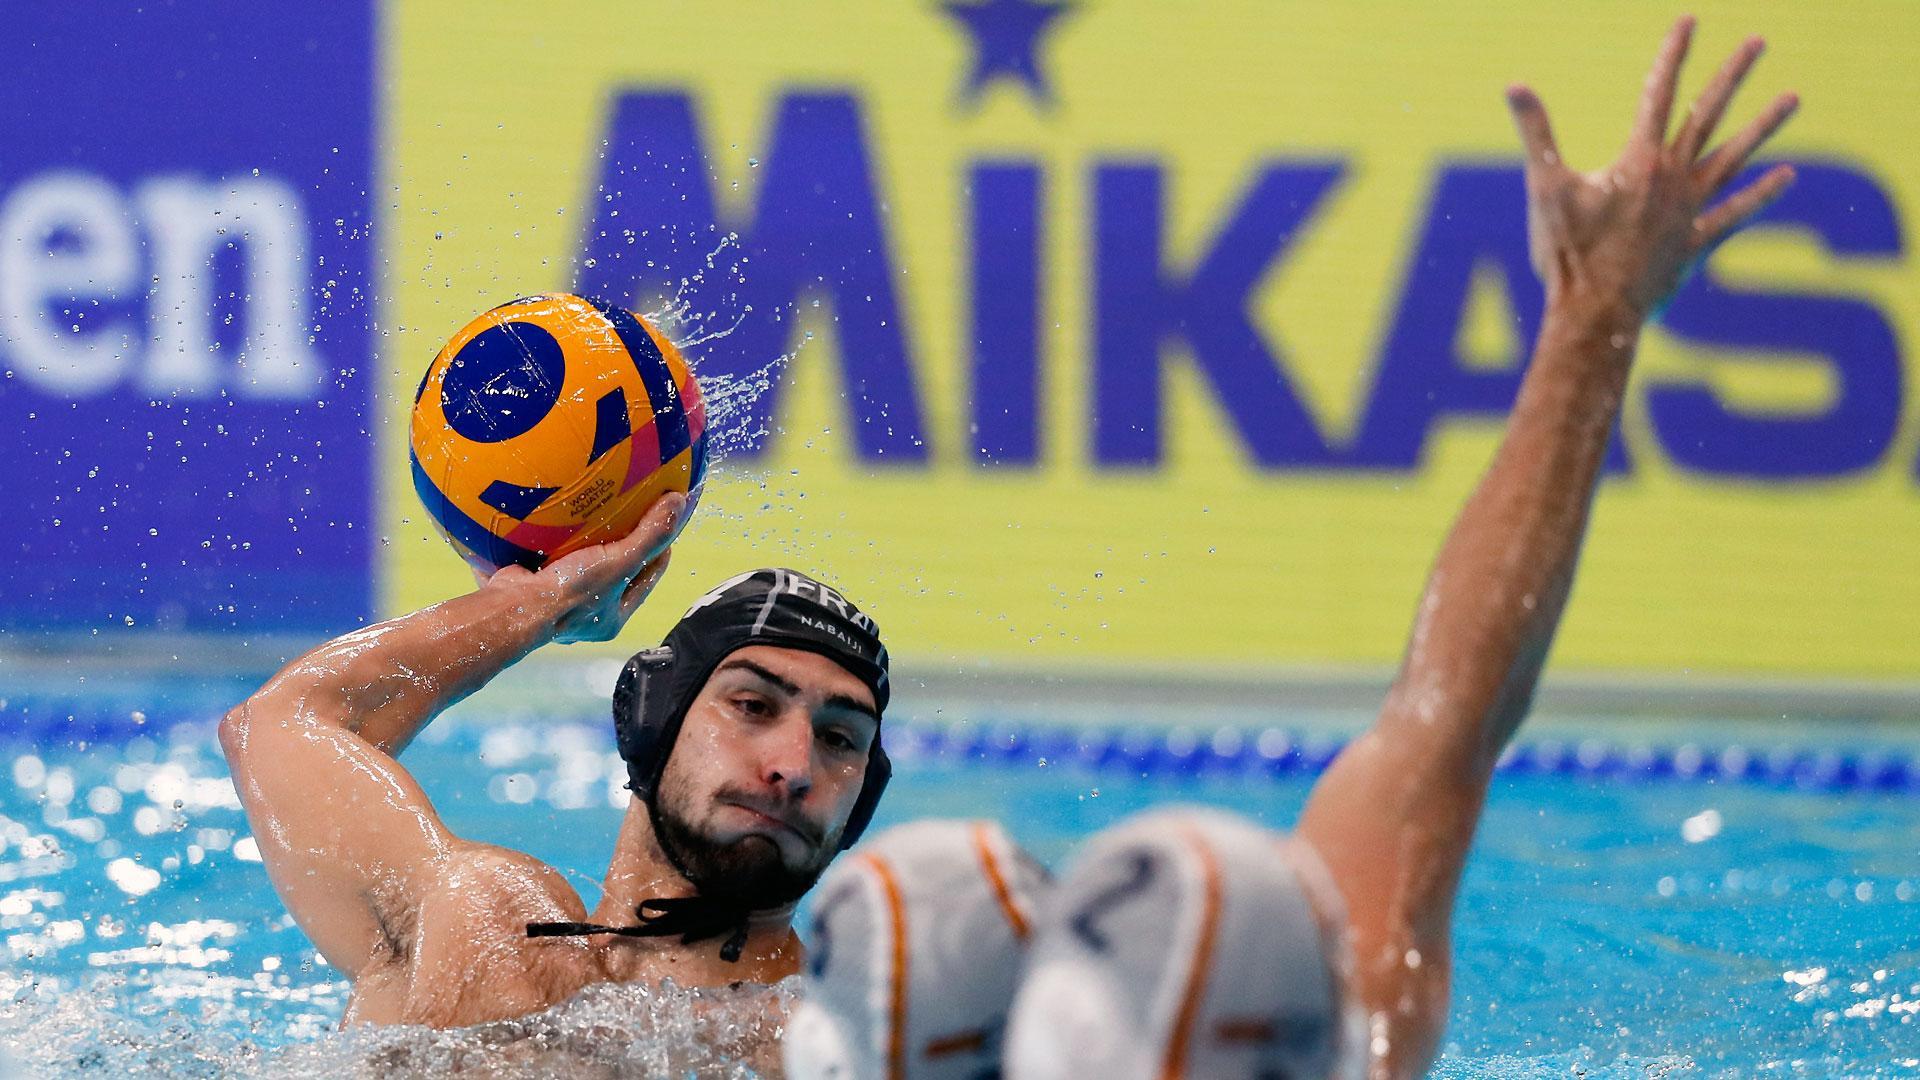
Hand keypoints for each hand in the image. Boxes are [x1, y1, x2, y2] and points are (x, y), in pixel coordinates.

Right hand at [479, 492, 686, 643]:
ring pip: (577, 563)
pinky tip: (550, 510)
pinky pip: (544, 555)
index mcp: (611, 617)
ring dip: (583, 539)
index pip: (647, 578)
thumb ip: (650, 535)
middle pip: (613, 571)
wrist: (510, 608)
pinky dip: (548, 535)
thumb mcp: (620, 562)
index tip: (665, 522)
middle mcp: (584, 613)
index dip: (660, 549)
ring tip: (592, 507)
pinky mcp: (528, 584)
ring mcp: (554, 600)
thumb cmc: (570, 593)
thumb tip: (679, 503)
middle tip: (630, 511)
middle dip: (622, 544)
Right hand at [1507, 17, 1797, 318]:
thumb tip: (1514, 85)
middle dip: (1732, 75)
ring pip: (1734, 158)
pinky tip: (1787, 176)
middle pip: (1708, 115)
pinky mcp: (1697, 244)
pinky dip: (1762, 195)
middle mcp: (1673, 178)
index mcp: (1639, 160)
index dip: (1673, 53)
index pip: (1658, 93)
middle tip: (1758, 42)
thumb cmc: (1566, 254)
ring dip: (1764, 127)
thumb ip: (1536, 132)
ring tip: (1792, 98)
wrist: (1595, 314)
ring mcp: (1690, 211)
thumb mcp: (1545, 188)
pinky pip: (1736, 213)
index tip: (1689, 21)